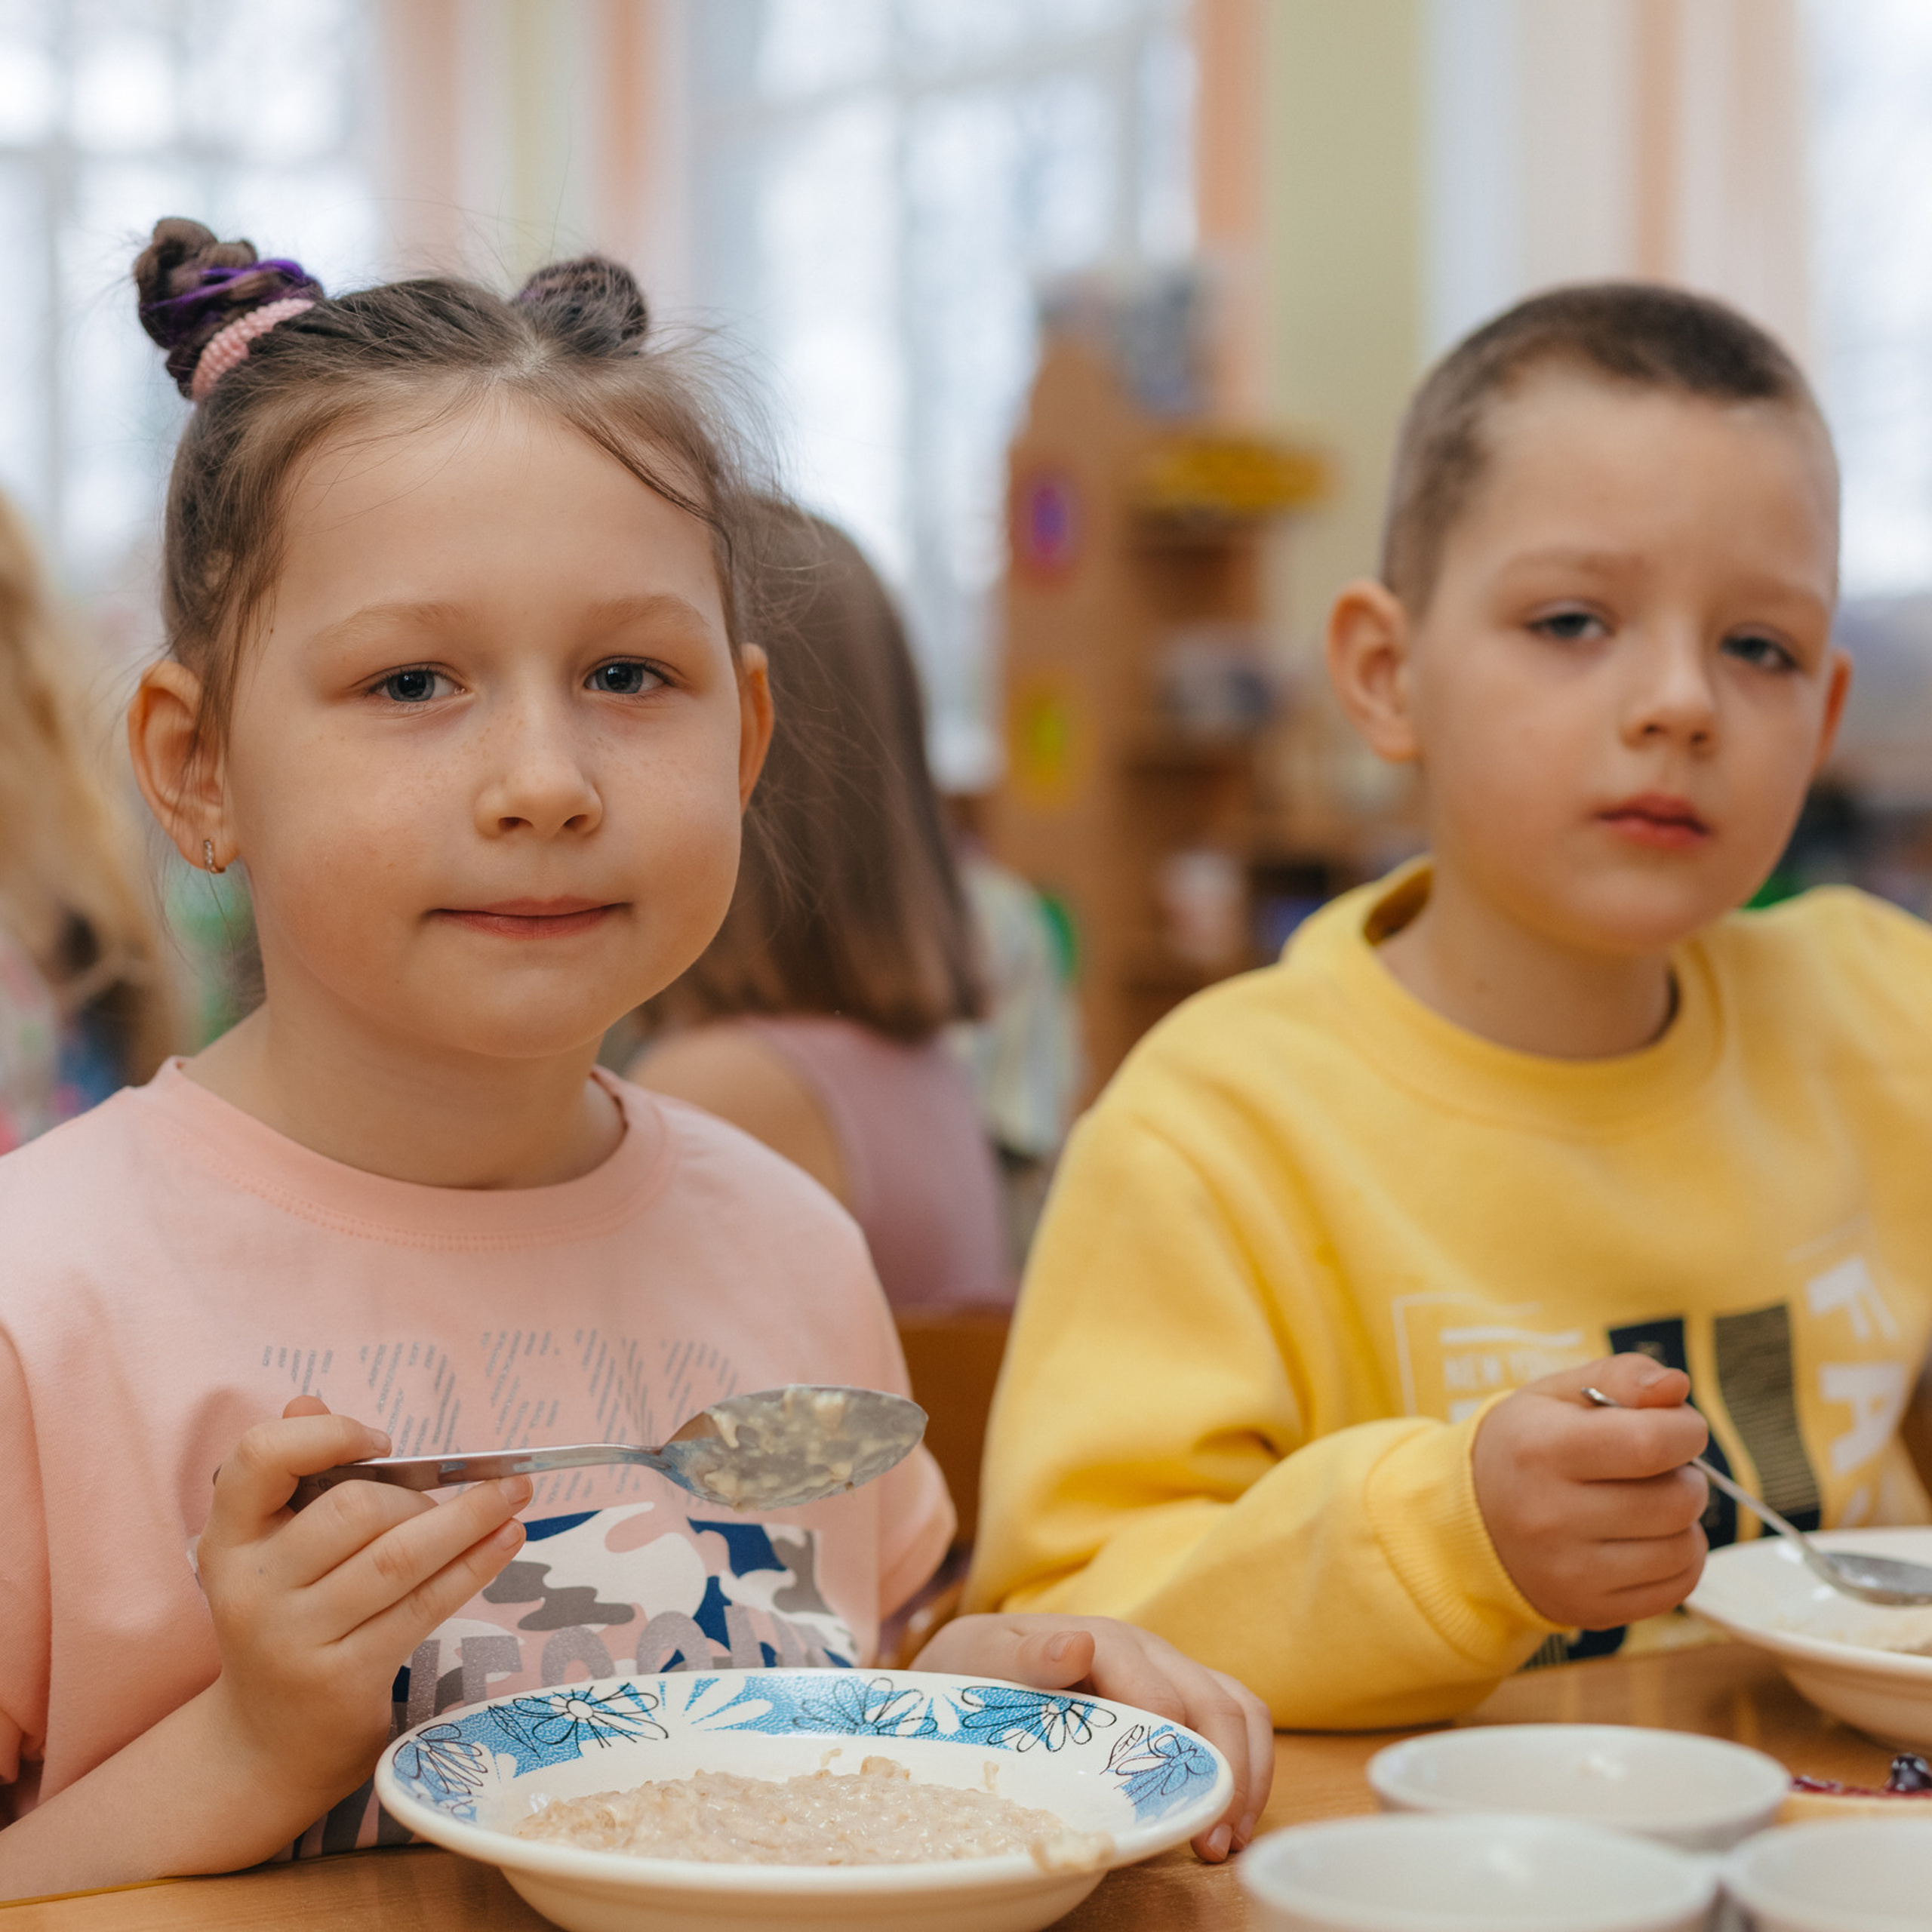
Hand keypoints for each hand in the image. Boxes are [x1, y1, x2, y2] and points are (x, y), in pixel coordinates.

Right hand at [196, 1396, 529, 1819]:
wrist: (270, 1740)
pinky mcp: (344, 1677)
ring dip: (469, 1519)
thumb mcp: (274, 1547)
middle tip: (458, 1495)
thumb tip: (309, 1401)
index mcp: (228, 1538)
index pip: (258, 1460)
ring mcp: (295, 1638)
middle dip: (419, 1495)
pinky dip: (474, 1566)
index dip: (325, 1436)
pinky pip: (424, 1606)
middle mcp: (252, 1587)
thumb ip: (294, 1473)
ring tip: (515, 1496)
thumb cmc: (290, 1616)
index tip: (381, 1440)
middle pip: (354, 1510)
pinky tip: (506, 1539)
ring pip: (399, 1558)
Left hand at [912, 1613, 1271, 1862]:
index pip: (1164, 1697)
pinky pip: (1232, 1715)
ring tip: (1230, 1837)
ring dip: (1247, 1772)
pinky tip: (1230, 1816)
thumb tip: (1079, 1644)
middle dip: (1226, 1771)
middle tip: (1215, 1841)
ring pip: (1238, 1706)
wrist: (974, 1661)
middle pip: (1215, 1702)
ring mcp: (1168, 1670)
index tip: (1179, 1813)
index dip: (1178, 1755)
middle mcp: (1149, 1651)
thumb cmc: (978, 1668)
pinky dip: (1247, 1764)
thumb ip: (1028, 1656)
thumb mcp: (985, 1659)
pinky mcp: (1177, 1693)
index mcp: (1106, 1641)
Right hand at [1473, 1353, 1709, 1630]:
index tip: (1680, 1426)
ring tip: (1651, 1501)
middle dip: (1687, 1475)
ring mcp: (1570, 1571)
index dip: (1685, 1430)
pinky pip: (1677, 1588)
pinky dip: (1680, 1558)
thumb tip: (1677, 1386)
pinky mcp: (1589, 1609)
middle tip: (1661, 1466)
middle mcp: (1550, 1516)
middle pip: (1675, 1501)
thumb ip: (1621, 1377)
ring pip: (1682, 1548)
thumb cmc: (1526, 1446)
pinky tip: (1651, 1537)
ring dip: (1685, 1520)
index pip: (1649, 1444)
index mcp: (1542, 1449)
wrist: (1470, 1519)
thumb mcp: (1557, 1395)